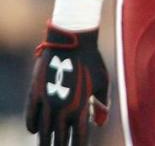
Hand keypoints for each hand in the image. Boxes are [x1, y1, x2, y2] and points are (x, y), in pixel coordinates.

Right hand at [25, 24, 108, 145]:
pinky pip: (31, 119)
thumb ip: (102, 103)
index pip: (79, 138)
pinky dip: (33, 127)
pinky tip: (36, 130)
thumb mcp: (102, 80)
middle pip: (59, 140)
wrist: (72, 40)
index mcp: (82, 107)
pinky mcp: (35, 95)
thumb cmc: (91, 59)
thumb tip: (100, 123)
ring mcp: (47, 103)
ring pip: (43, 134)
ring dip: (45, 142)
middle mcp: (63, 109)